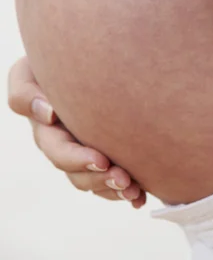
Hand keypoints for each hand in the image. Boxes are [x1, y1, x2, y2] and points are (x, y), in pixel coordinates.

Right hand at [8, 57, 145, 207]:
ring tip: (134, 190)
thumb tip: (48, 115)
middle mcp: (65, 146)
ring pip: (96, 182)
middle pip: (79, 174)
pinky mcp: (105, 153)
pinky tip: (140, 196)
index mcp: (47, 131)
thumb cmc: (49, 64)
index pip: (60, 152)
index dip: (79, 160)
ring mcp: (85, 151)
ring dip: (115, 190)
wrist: (75, 62)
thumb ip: (25, 93)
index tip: (102, 159)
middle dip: (102, 179)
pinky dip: (126, 192)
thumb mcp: (26, 74)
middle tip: (124, 179)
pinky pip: (111, 181)